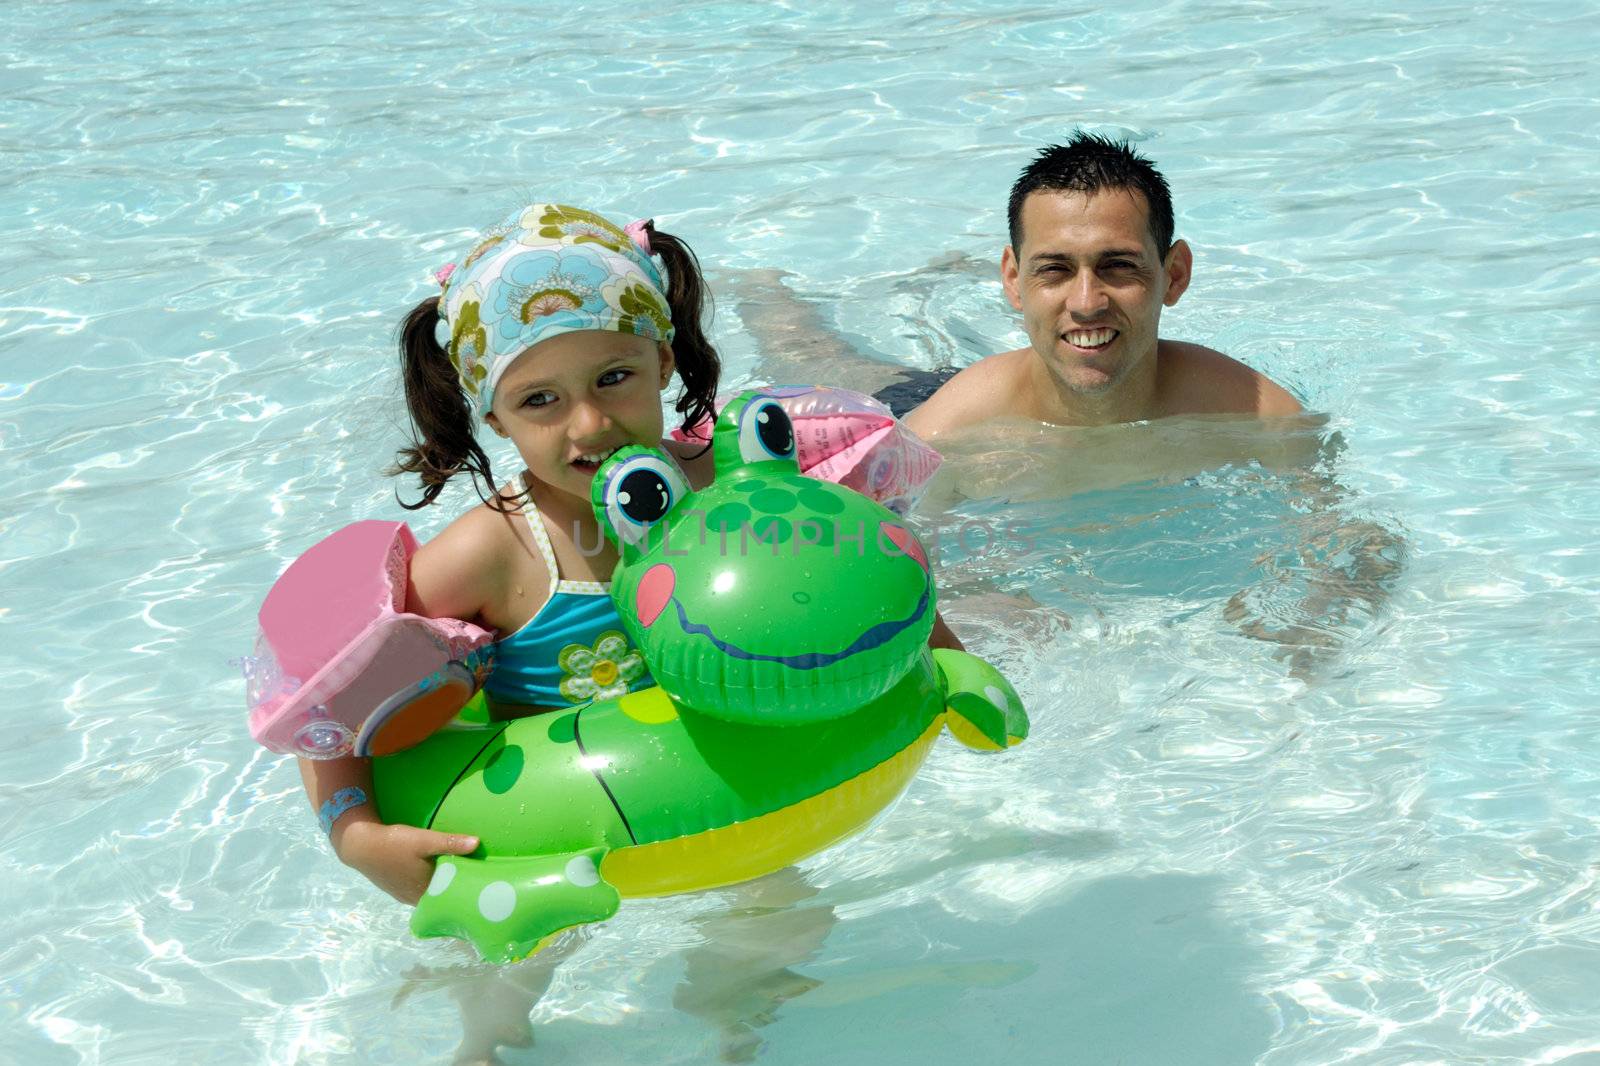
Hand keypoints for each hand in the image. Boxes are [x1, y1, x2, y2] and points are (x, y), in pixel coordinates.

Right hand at [332, 815, 479, 905]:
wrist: (360, 845)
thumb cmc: (394, 844)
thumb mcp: (424, 840)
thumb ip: (450, 843)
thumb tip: (477, 843)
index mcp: (424, 891)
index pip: (452, 896)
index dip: (466, 890)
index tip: (481, 884)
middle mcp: (415, 898)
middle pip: (441, 897)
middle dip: (455, 889)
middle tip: (476, 879)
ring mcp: (404, 895)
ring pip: (430, 894)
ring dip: (441, 886)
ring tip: (459, 876)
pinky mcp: (397, 889)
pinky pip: (418, 890)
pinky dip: (428, 884)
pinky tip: (434, 873)